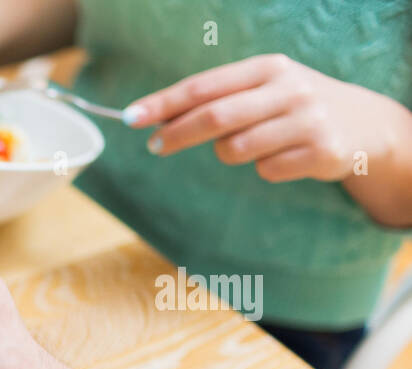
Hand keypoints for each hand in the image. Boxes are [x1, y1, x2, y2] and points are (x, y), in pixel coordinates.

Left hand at [124, 54, 411, 224]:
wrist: (365, 125)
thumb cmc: (294, 107)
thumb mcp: (263, 90)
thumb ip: (218, 99)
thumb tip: (157, 120)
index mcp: (269, 68)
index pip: (204, 86)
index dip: (164, 103)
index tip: (131, 117)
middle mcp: (290, 89)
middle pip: (215, 117)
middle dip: (176, 134)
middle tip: (153, 147)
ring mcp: (308, 120)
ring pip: (236, 150)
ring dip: (230, 154)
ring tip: (254, 145)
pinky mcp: (322, 152)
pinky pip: (266, 171)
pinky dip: (264, 169)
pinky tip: (286, 157)